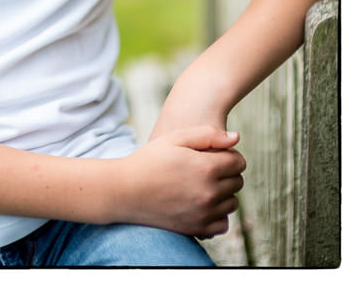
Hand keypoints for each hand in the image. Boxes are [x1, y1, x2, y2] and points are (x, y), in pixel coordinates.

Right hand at [106, 125, 244, 238]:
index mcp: (205, 168)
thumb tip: (236, 138)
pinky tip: (202, 203)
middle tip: (206, 167)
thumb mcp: (175, 138)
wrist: (125, 190)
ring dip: (223, 193)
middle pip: (237, 182)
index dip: (229, 155)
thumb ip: (208, 135)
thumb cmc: (149, 160)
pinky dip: (217, 214)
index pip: (238, 162)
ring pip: (232, 203)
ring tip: (202, 184)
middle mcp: (208, 193)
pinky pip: (222, 224)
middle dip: (227, 172)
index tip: (215, 154)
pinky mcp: (197, 229)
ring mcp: (203, 213)